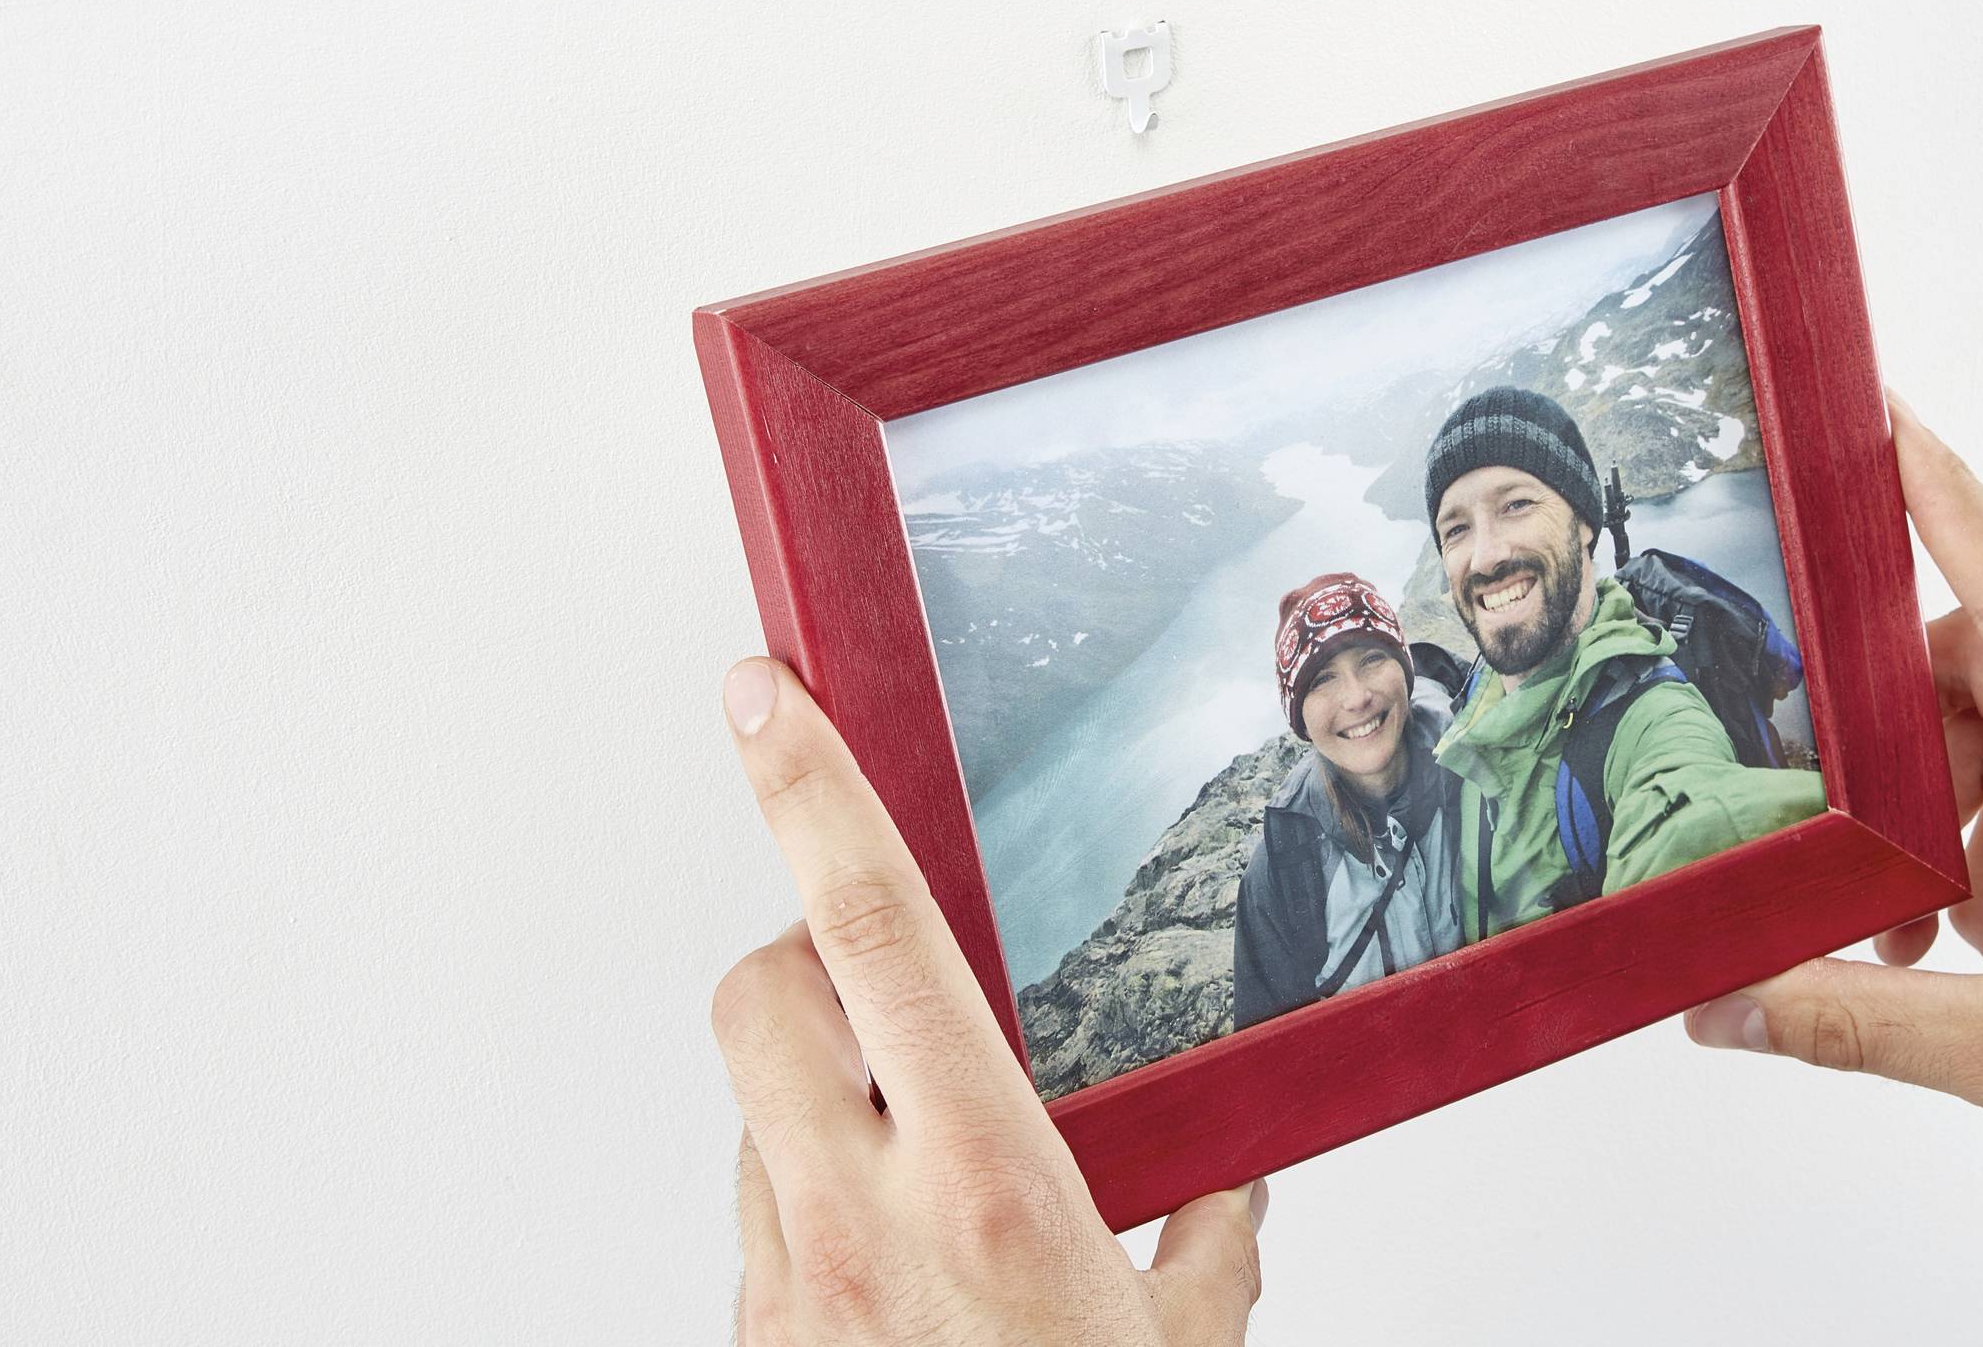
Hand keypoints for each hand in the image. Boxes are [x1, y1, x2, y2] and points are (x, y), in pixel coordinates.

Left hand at [712, 659, 1266, 1345]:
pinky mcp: (755, 1343)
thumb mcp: (1181, 1343)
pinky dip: (818, 1213)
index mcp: (986, 1185)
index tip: (769, 700)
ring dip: (822, 1110)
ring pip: (755, 1123)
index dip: (811, 794)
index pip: (874, 929)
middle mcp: (863, 1223)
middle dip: (798, 957)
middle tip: (873, 993)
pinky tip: (900, 1271)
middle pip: (762, 996)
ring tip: (923, 1186)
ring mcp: (790, 1288)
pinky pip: (762, 1229)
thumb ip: (1204, 1243)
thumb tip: (1227, 1196)